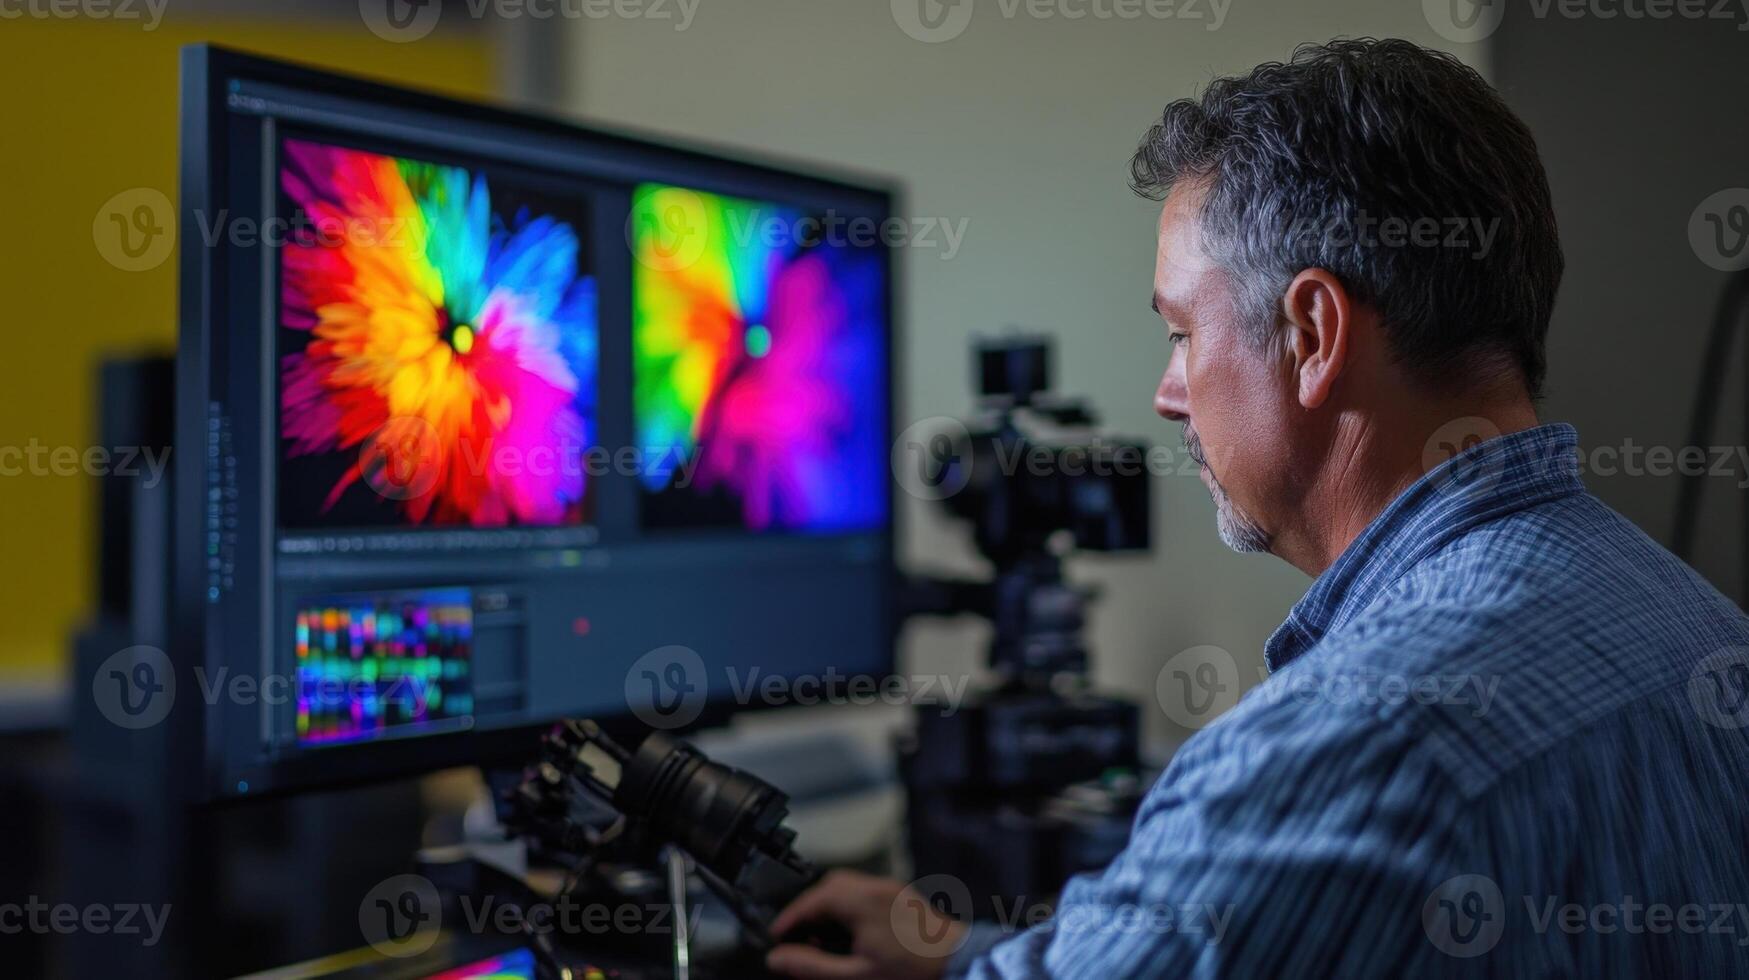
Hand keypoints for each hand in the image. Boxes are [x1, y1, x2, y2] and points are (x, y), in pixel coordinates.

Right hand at [766, 870, 968, 979]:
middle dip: (808, 907)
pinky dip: (848, 904)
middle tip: (796, 934)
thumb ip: (812, 966)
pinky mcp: (901, 895)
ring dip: (828, 905)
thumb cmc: (912, 971)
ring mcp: (890, 888)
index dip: (789, 918)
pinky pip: (865, 890)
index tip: (776, 935)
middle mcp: (875, 886)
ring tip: (819, 935)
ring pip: (847, 885)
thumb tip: (778, 959)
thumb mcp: (855, 975)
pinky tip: (848, 931)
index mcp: (861, 901)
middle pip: (828, 885)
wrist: (959, 963)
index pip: (811, 899)